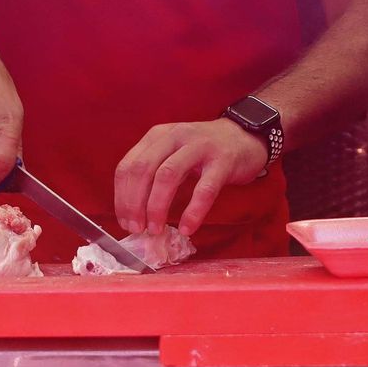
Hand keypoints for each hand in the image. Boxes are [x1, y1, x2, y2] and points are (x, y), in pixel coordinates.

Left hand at [114, 119, 268, 235]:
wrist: (245, 136)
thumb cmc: (204, 152)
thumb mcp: (173, 153)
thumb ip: (154, 175)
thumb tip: (134, 214)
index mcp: (157, 136)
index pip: (129, 165)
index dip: (121, 196)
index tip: (124, 221)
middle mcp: (175, 137)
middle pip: (143, 170)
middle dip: (134, 203)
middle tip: (136, 228)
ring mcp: (199, 147)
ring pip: (167, 176)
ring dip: (157, 207)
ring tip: (156, 230)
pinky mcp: (222, 161)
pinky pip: (204, 190)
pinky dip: (193, 211)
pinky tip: (187, 228)